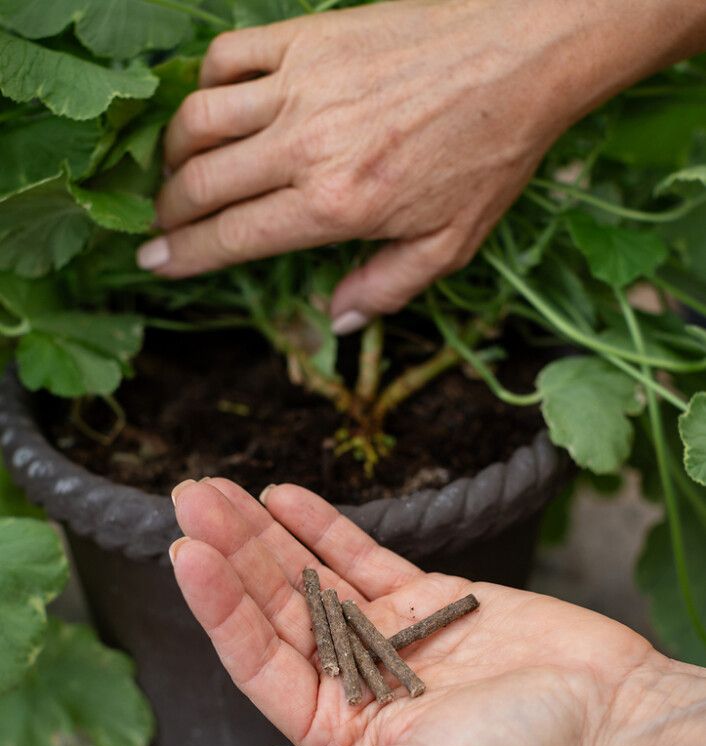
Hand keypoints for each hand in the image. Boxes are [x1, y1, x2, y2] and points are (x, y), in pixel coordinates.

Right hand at [138, 0, 580, 329]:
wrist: (519, 57)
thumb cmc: (489, 154)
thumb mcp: (450, 245)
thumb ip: (387, 288)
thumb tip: (336, 320)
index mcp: (336, 206)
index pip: (233, 238)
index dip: (184, 257)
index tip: (154, 264)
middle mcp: (305, 146)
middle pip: (202, 183)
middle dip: (168, 213)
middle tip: (162, 226)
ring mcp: (301, 85)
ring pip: (198, 120)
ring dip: (172, 153)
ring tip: (176, 174)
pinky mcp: (307, 38)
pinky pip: (227, 58)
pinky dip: (204, 84)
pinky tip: (213, 108)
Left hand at [170, 479, 705, 745]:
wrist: (605, 711)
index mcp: (336, 731)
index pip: (258, 660)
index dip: (219, 607)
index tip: (186, 551)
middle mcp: (349, 679)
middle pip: (273, 608)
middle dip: (230, 553)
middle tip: (188, 497)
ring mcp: (382, 633)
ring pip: (307, 575)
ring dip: (261, 532)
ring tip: (214, 488)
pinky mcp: (421, 597)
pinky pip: (360, 555)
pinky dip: (321, 526)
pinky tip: (281, 495)